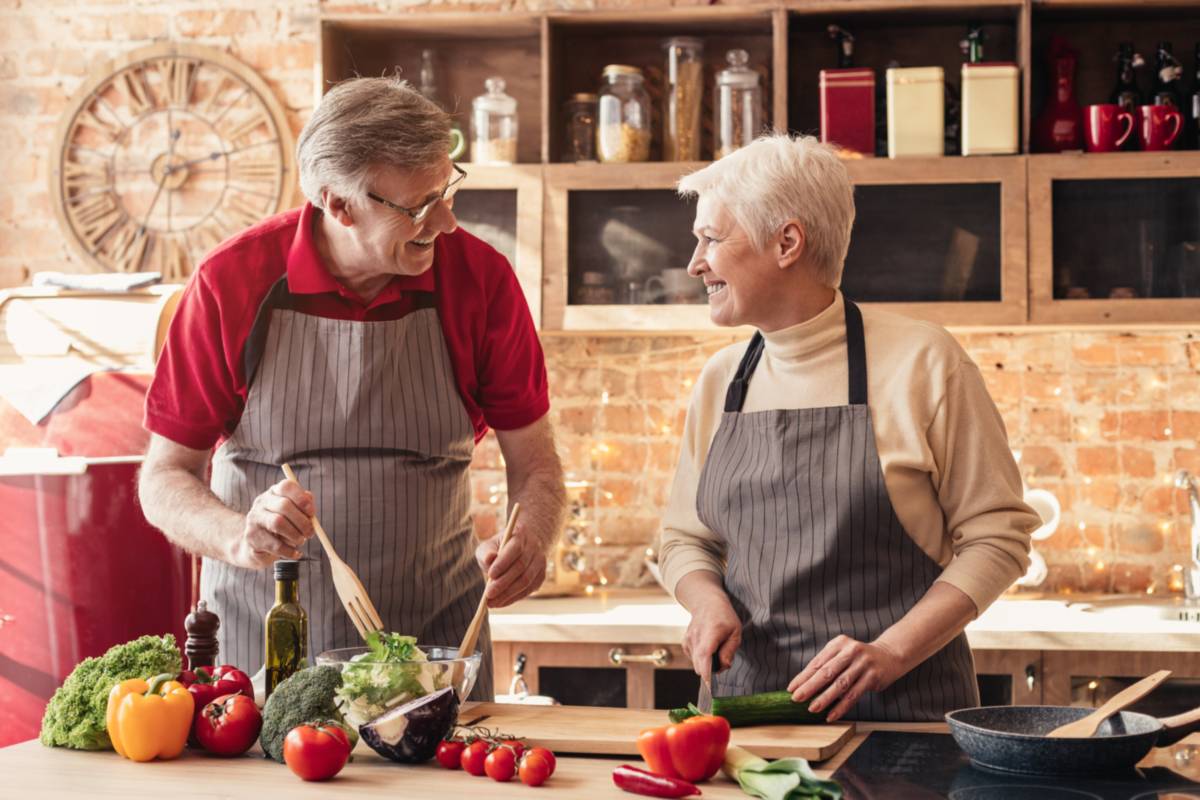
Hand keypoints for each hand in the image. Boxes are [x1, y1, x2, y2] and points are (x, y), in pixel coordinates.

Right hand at [226, 479, 314, 568]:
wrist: (254, 546)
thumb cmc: (281, 527)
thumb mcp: (294, 514)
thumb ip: (303, 506)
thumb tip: (310, 500)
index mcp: (274, 492)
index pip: (286, 486)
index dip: (301, 498)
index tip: (312, 512)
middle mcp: (261, 503)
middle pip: (284, 505)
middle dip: (302, 521)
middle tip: (310, 533)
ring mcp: (254, 519)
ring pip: (278, 523)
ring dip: (295, 535)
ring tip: (301, 541)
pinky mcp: (251, 537)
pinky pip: (275, 545)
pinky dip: (290, 551)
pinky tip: (296, 553)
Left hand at [474, 523, 545, 607]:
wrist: (522, 547)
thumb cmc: (500, 547)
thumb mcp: (489, 545)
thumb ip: (486, 552)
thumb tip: (489, 560)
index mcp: (521, 535)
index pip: (515, 549)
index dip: (503, 563)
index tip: (490, 575)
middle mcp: (534, 548)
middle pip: (521, 567)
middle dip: (503, 582)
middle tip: (488, 594)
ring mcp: (540, 562)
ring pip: (526, 581)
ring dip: (508, 594)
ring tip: (491, 603)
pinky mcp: (541, 576)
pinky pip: (528, 590)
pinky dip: (513, 598)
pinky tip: (500, 603)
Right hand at [680, 592, 740, 686]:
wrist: (706, 603)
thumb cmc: (724, 618)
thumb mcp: (735, 632)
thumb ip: (729, 650)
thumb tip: (723, 666)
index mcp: (710, 633)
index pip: (705, 655)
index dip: (706, 672)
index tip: (710, 686)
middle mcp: (695, 637)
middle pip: (700, 666)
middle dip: (712, 671)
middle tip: (723, 660)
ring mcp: (688, 641)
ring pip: (697, 665)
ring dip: (707, 664)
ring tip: (716, 649)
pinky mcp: (684, 644)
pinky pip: (694, 660)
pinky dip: (701, 659)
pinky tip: (707, 647)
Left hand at [787, 636, 905, 721]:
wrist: (889, 655)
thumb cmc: (858, 658)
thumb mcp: (842, 653)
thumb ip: (826, 665)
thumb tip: (803, 684)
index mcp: (838, 644)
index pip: (817, 662)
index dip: (803, 676)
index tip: (791, 689)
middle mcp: (851, 651)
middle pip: (827, 672)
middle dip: (810, 687)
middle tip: (797, 698)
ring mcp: (863, 664)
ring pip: (840, 684)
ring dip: (824, 698)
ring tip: (812, 709)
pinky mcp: (873, 676)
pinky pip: (854, 694)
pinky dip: (841, 706)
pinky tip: (831, 715)